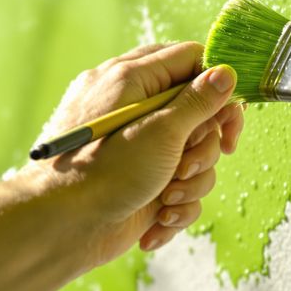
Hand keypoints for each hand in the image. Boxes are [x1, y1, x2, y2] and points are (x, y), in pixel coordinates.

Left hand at [32, 42, 243, 266]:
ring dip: (191, 182)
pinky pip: (180, 186)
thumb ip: (198, 100)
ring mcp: (139, 148)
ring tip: (167, 197)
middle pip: (199, 111)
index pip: (188, 60)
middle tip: (187, 165)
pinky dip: (176, 207)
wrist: (59, 230)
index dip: (217, 84)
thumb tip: (225, 72)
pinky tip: (157, 220)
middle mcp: (135, 110)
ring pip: (195, 154)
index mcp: (129, 80)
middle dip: (204, 146)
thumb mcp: (160, 130)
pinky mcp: (143, 182)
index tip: (231, 115)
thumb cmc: (102, 173)